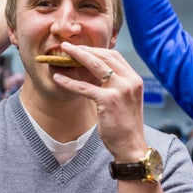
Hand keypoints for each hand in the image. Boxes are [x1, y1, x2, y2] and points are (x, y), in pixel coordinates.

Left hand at [51, 41, 146, 160]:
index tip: (82, 48)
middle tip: (68, 46)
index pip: (115, 56)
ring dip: (77, 56)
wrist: (131, 146)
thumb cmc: (125, 126)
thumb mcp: (125, 100)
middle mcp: (130, 81)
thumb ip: (116, 85)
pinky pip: (84, 87)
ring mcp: (120, 89)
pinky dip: (69, 81)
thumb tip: (98, 74)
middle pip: (105, 56)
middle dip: (85, 49)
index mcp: (134, 79)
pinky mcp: (108, 100)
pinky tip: (58, 78)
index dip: (97, 50)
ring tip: (63, 53)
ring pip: (95, 65)